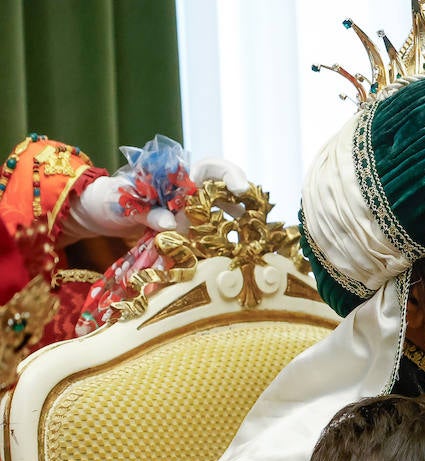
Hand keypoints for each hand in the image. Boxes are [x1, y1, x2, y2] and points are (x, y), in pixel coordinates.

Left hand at [62, 157, 251, 243]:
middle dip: (241, 201)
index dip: (230, 175)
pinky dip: (214, 243)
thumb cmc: (107, 198)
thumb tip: (172, 223)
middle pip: (223, 191)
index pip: (211, 168)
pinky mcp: (182, 234)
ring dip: (232, 223)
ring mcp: (186, 214)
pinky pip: (203, 237)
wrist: (96, 213)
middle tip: (250, 216)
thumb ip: (146, 210)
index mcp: (175, 177)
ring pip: (218, 215)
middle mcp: (187, 193)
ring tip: (243, 235)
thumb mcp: (121, 202)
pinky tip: (221, 251)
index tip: (240, 189)